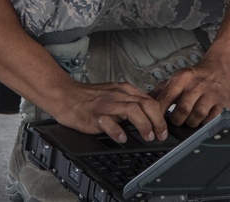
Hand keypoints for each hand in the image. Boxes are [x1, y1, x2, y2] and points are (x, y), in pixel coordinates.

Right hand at [48, 80, 168, 143]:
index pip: (150, 100)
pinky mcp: (94, 115)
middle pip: (146, 104)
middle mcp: (118, 95)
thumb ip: (130, 101)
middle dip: (158, 121)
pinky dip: (117, 131)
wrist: (65, 95)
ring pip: (132, 110)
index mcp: (124, 90)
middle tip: (161, 135)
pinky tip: (121, 138)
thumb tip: (149, 114)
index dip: (161, 116)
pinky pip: (108, 122)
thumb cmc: (89, 98)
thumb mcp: (114, 94)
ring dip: (144, 125)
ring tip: (148, 137)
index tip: (164, 129)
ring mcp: (106, 104)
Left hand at [152, 54, 229, 127]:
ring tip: (187, 121)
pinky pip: (212, 119)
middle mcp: (197, 85)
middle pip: (183, 108)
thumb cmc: (196, 76)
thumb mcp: (177, 78)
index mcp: (183, 77)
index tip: (156, 120)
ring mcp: (211, 94)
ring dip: (190, 123)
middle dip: (176, 120)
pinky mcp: (223, 103)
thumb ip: (160, 90)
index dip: (160, 111)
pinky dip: (204, 123)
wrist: (220, 68)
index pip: (168, 96)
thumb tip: (142, 100)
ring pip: (197, 115)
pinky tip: (201, 121)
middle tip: (174, 122)